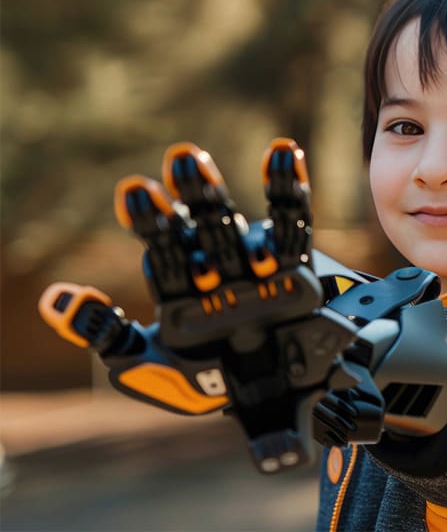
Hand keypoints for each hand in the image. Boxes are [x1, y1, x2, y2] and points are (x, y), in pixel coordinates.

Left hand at [38, 138, 362, 471]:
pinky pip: (292, 225)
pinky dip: (290, 189)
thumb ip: (112, 339)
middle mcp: (215, 267)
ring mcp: (253, 263)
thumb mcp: (160, 371)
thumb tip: (53, 298)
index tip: (136, 191)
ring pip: (233, 223)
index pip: (164, 253)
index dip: (153, 224)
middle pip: (197, 228)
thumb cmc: (222, 382)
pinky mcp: (295, 264)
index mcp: (182, 290)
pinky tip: (284, 151)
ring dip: (216, 192)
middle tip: (178, 158)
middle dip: (187, 197)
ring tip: (200, 156)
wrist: (284, 394)